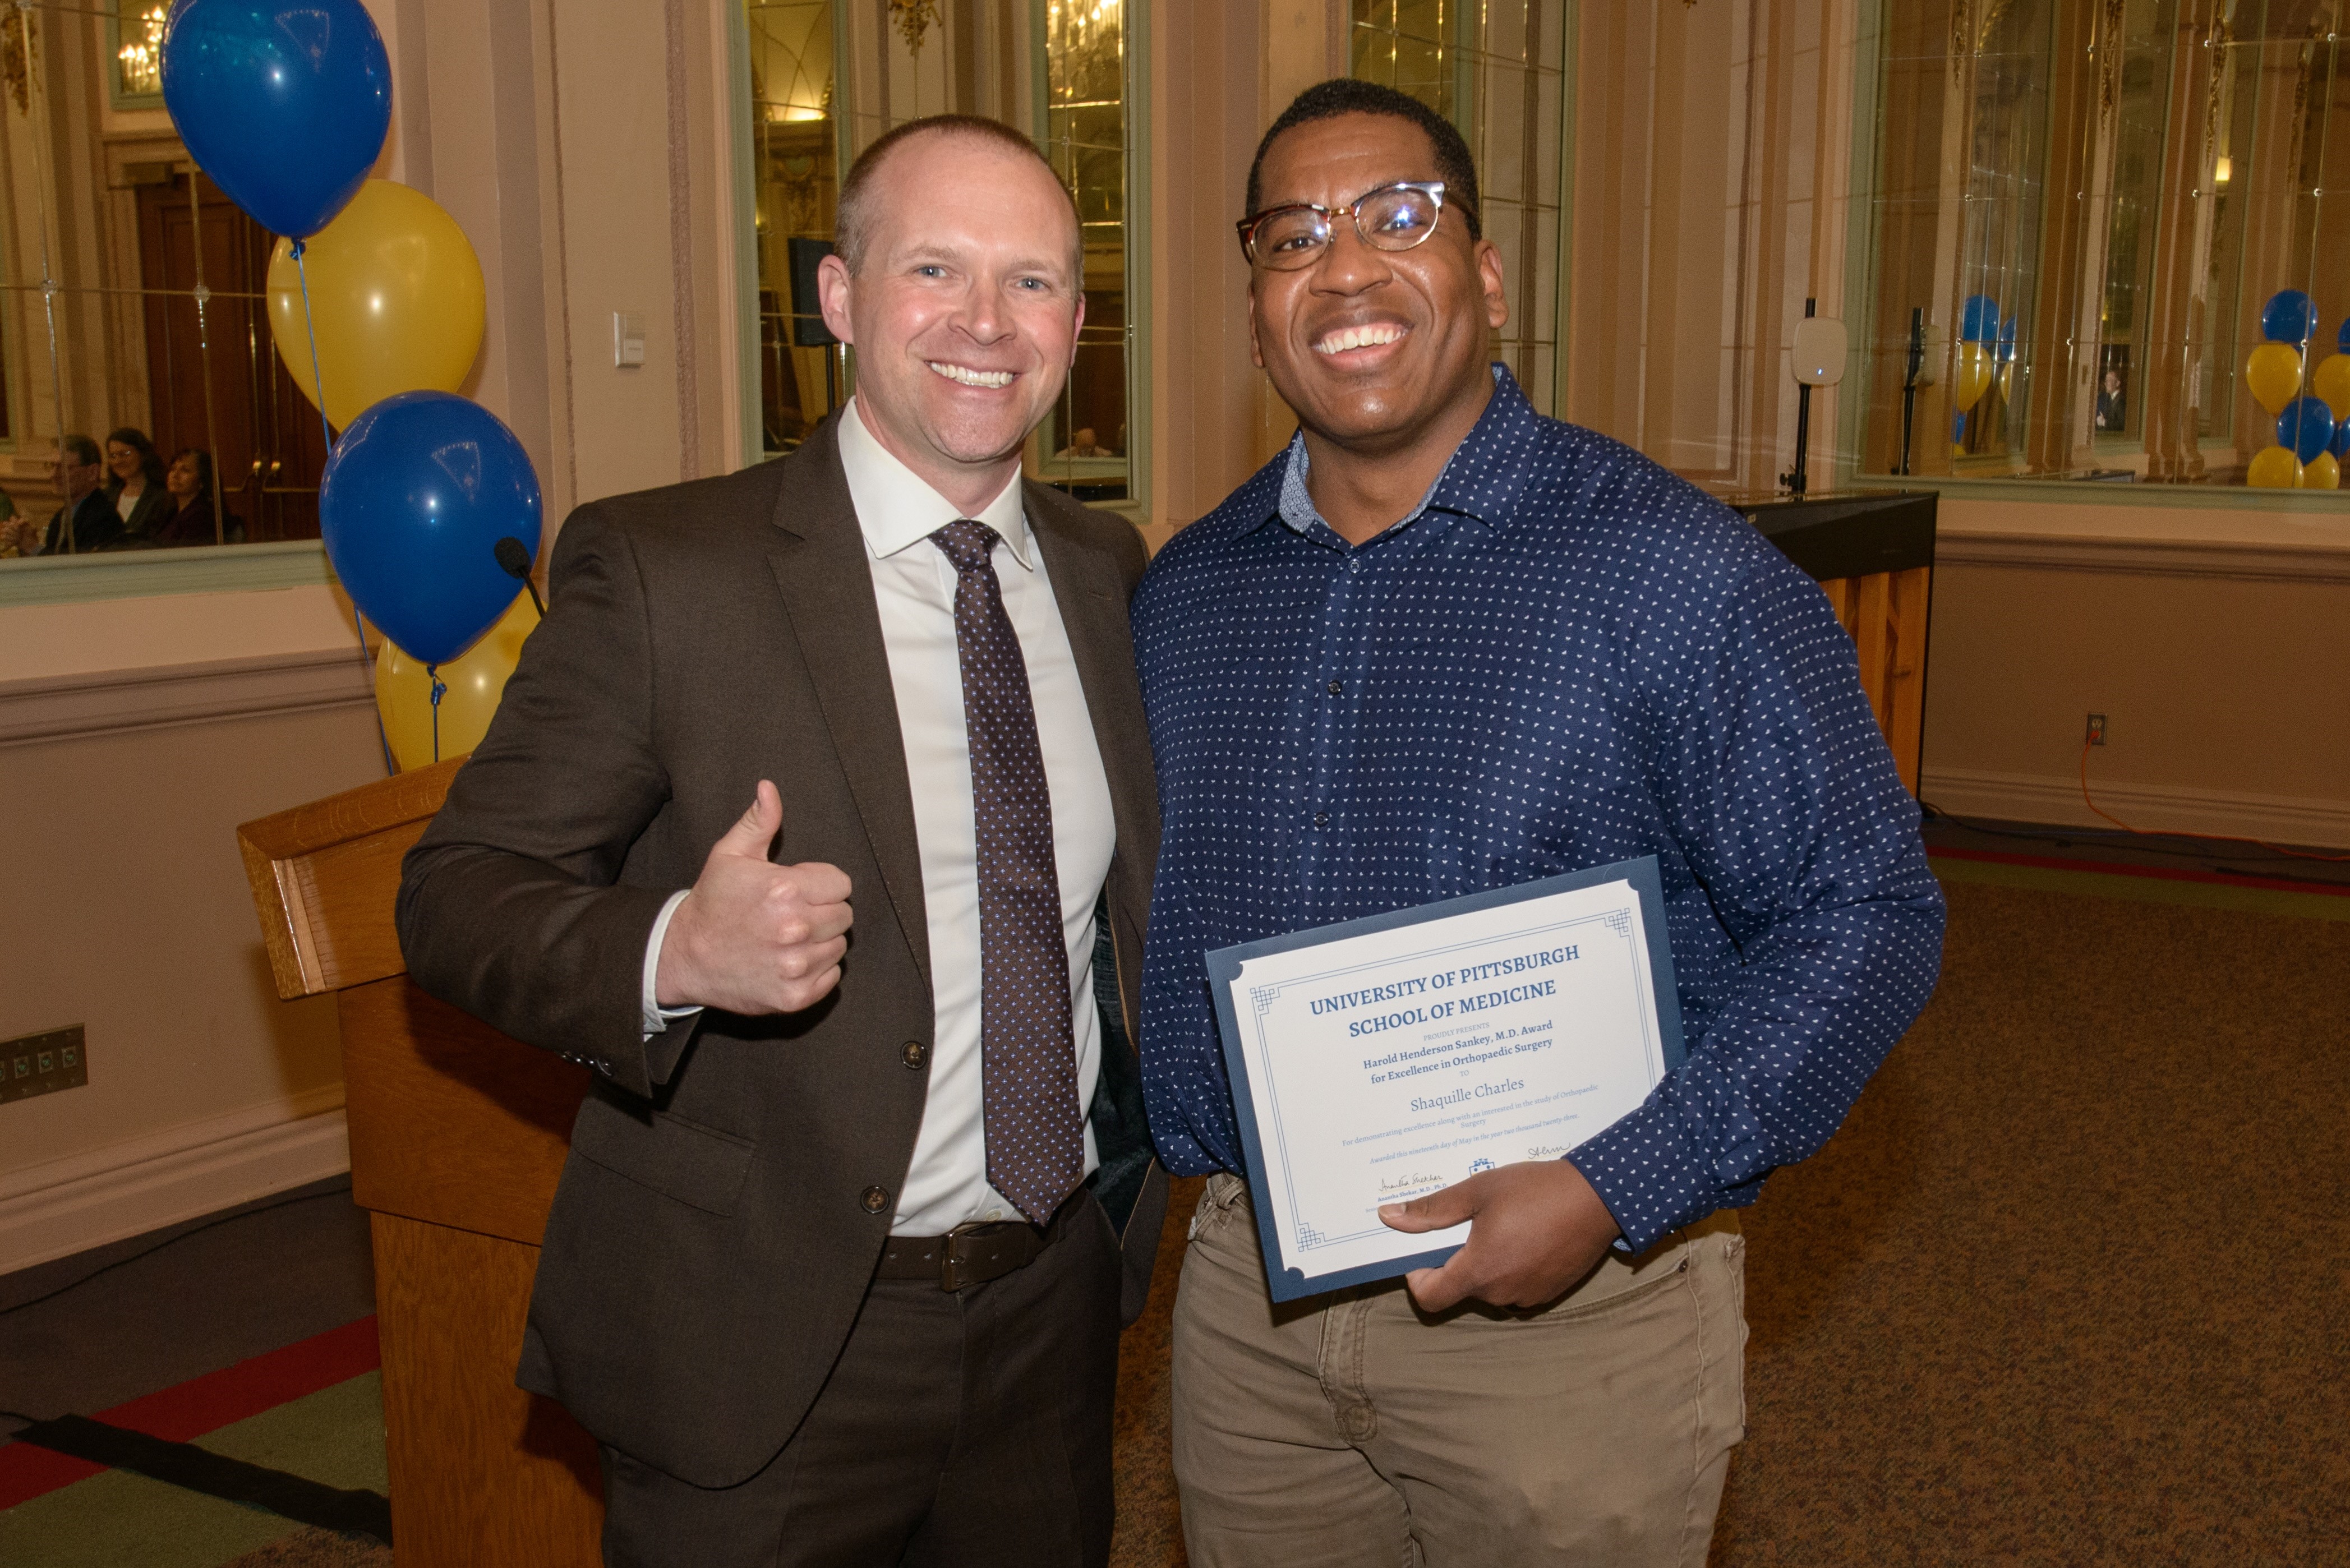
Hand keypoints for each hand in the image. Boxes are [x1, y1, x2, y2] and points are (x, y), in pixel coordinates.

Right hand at [654, 781, 851, 1014]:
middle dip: (823, 911)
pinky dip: (817, 971)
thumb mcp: (731, 855)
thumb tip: (769, 787)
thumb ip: (759, 821)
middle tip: (792, 913)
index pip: (842, 884)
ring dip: (820, 941)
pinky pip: (832, 977)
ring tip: (787, 937)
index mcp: (784, 890)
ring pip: (839, 946)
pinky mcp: (794, 996)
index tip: (799, 888)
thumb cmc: (712, 902)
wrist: (684, 955)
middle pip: (844, 915)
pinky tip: (788, 960)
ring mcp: (795, 966)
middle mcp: (794, 929)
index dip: (822, 883)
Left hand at [1379, 1159, 1621, 1311]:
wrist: (1599, 1197)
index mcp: (1479, 1270)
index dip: (1418, 1278)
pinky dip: (1512, 1267)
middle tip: (1469, 1222)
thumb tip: (1388, 1217)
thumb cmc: (1536, 1190)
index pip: (1429, 1298)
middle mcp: (1501, 1293)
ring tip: (1502, 1224)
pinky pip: (1517, 1286)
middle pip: (1460, 1289)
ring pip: (1490, 1288)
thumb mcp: (1478, 1191)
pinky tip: (1525, 1235)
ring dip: (1487, 1264)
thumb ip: (1432, 1210)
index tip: (1422, 1252)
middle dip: (1456, 1260)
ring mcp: (1528, 1295)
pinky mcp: (1550, 1292)